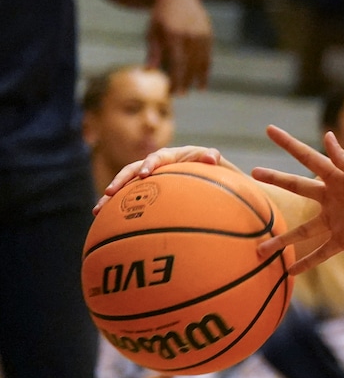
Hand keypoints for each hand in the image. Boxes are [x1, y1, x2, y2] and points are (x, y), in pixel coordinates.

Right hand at [94, 145, 227, 213]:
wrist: (204, 174)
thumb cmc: (209, 166)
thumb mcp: (212, 160)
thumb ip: (211, 157)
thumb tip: (212, 158)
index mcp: (168, 156)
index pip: (156, 158)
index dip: (149, 165)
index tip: (144, 174)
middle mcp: (152, 165)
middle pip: (131, 170)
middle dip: (120, 181)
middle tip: (109, 192)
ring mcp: (145, 178)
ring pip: (124, 185)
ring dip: (110, 196)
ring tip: (97, 210)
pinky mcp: (143, 190)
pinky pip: (127, 198)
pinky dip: (116, 208)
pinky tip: (103, 220)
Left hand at [146, 0, 211, 93]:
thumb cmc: (160, 17)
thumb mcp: (152, 32)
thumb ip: (153, 52)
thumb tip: (148, 71)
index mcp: (174, 36)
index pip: (177, 63)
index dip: (176, 79)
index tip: (173, 92)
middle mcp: (190, 36)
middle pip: (190, 65)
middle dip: (186, 81)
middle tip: (181, 94)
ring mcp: (202, 35)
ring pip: (202, 62)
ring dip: (198, 78)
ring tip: (195, 90)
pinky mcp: (209, 35)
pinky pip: (208, 56)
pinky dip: (206, 69)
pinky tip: (202, 80)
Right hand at [252, 125, 343, 273]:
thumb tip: (326, 136)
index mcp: (336, 178)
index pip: (307, 158)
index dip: (288, 144)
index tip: (269, 129)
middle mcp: (331, 198)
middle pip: (297, 187)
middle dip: (276, 179)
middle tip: (253, 173)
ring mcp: (335, 220)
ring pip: (303, 230)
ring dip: (283, 239)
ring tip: (261, 248)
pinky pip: (321, 252)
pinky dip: (307, 262)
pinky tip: (290, 272)